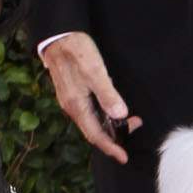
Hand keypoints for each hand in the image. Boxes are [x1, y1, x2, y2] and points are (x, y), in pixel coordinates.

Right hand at [41, 32, 139, 160]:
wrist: (57, 35)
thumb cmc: (76, 51)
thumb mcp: (95, 71)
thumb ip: (107, 93)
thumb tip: (119, 115)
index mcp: (77, 105)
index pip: (95, 135)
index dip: (110, 147)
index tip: (123, 157)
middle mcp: (72, 107)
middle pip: (93, 131)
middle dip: (113, 136)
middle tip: (134, 128)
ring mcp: (71, 100)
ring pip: (92, 121)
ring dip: (110, 125)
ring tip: (129, 120)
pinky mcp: (72, 92)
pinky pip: (89, 112)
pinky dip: (103, 115)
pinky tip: (113, 109)